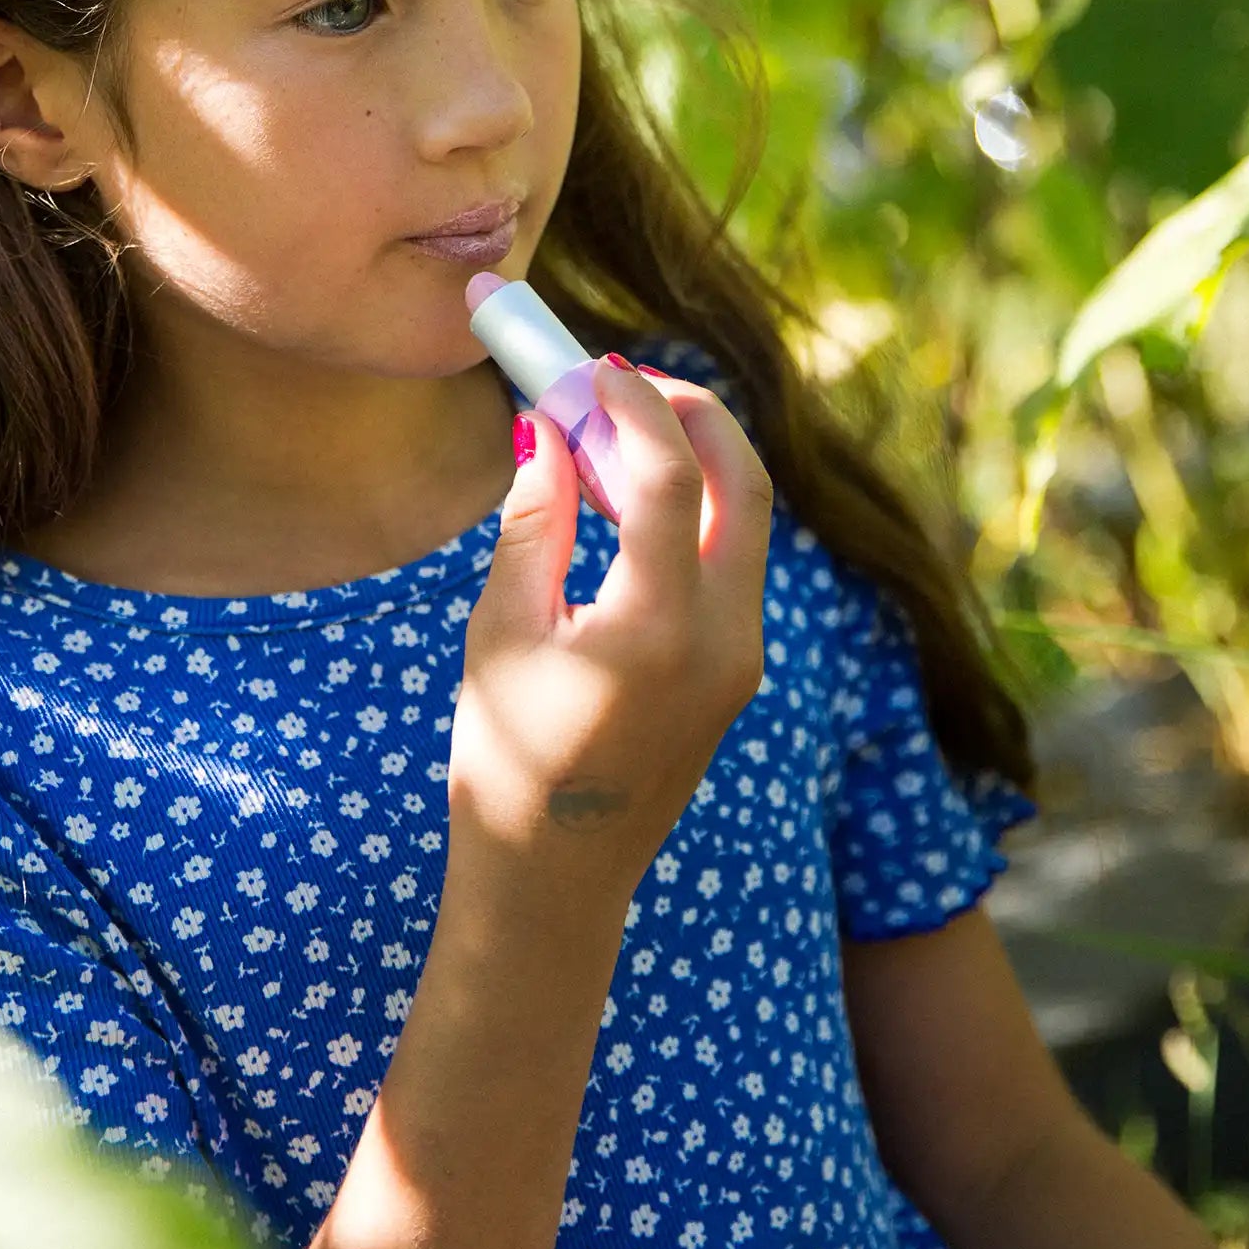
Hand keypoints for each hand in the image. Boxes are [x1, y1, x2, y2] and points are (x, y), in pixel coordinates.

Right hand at [448, 356, 773, 910]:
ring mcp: (743, 659)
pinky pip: (732, 562)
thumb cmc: (507, 761)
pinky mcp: (738, 671)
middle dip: (694, 414)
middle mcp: (724, 640)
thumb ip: (533, 523)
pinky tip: (628, 497)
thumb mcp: (500, 632)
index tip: (591, 367)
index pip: (670, 477)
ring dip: (695, 458)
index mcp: (658, 631)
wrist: (554, 881)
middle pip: (746, 484)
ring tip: (616, 429)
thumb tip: (548, 433)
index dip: (634, 406)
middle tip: (627, 379)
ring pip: (747, 520)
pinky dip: (693, 509)